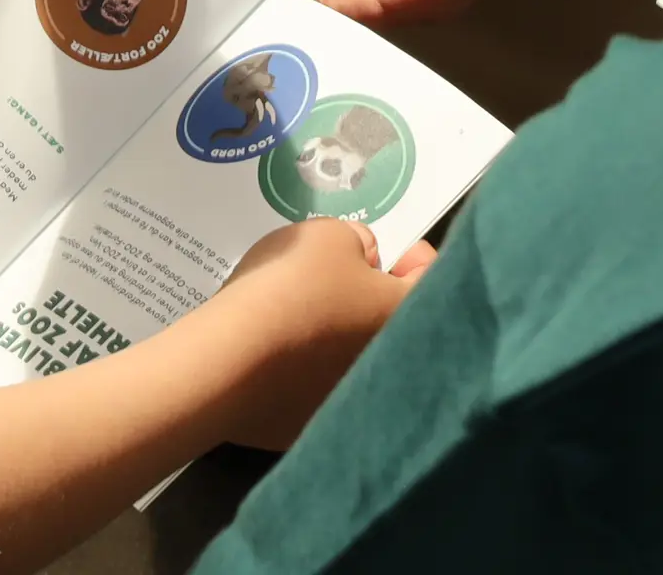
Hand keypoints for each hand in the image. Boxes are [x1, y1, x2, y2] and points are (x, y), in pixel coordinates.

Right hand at [206, 218, 436, 452]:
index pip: (432, 278)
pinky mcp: (312, 426)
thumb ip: (356, 241)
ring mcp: (352, 402)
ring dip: (339, 336)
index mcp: (405, 315)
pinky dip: (306, 369)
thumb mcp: (327, 236)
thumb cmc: (291, 288)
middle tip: (339, 278)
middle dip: (371, 299)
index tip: (385, 249)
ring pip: (353, 357)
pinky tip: (279, 353)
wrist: (230, 360)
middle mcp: (392, 367)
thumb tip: (362, 259)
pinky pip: (317, 386)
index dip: (409, 255)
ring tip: (303, 315)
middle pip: (389, 322)